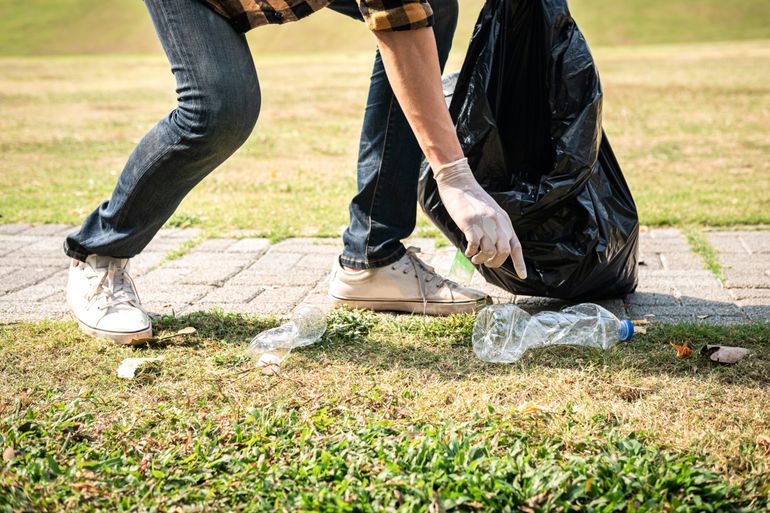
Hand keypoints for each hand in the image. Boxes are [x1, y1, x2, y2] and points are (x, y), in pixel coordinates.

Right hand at [434, 158, 526, 277]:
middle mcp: (497, 223)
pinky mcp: (469, 223)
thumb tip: (496, 246)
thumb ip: (496, 226)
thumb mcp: (491, 211)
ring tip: (475, 257)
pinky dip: (470, 252)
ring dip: (482, 260)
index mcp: (504, 221)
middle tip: (486, 263)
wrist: (459, 183)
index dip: (519, 263)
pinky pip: (474, 245)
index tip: (523, 276)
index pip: (515, 246)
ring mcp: (483, 223)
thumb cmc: (473, 199)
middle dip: (495, 263)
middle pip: (503, 252)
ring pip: (489, 252)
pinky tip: (467, 251)